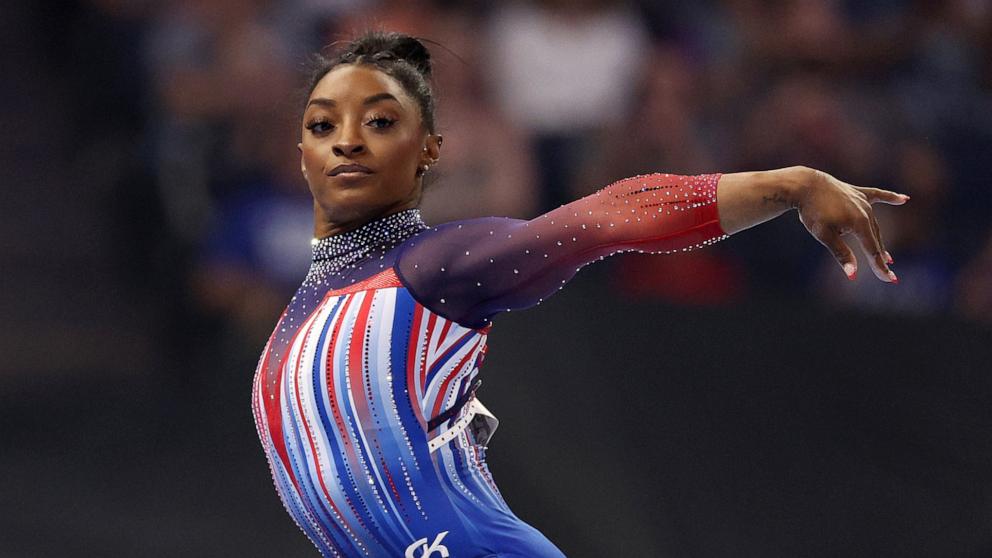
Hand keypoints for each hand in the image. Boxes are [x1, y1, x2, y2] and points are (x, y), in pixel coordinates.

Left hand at [795, 169, 909, 281]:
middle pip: (875, 239)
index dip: (880, 266)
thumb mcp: (824, 235)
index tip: (890, 280)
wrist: (805, 185)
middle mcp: (866, 212)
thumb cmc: (813, 212)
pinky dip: (890, 198)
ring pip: (873, 224)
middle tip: (889, 273)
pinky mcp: (857, 192)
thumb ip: (841, 253)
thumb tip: (853, 275)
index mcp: (860, 223)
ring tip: (887, 257)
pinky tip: (904, 199)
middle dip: (881, 257)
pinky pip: (877, 195)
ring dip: (879, 240)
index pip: (872, 250)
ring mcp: (862, 201)